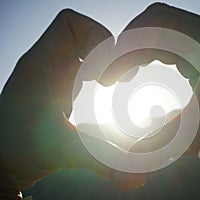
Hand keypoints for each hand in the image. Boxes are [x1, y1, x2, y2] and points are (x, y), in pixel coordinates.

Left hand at [0, 9, 143, 197]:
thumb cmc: (16, 150)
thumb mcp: (64, 151)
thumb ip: (105, 162)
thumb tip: (137, 178)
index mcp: (42, 66)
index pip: (70, 24)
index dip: (96, 36)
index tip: (109, 68)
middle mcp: (46, 64)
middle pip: (83, 35)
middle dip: (107, 51)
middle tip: (120, 76)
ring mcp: (50, 74)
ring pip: (82, 49)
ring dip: (102, 62)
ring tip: (114, 83)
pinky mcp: (55, 86)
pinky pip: (79, 65)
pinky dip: (95, 72)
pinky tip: (101, 92)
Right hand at [104, 3, 199, 198]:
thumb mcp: (189, 138)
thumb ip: (151, 144)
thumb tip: (116, 152)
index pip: (156, 31)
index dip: (125, 54)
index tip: (106, 81)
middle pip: (156, 18)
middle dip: (127, 45)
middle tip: (110, 74)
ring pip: (160, 24)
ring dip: (136, 46)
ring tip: (122, 74)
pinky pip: (169, 33)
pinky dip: (149, 48)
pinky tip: (140, 69)